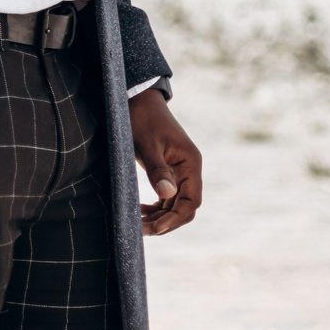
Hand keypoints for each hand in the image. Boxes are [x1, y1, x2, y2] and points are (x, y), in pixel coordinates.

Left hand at [129, 89, 201, 234]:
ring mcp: (180, 172)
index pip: (191, 201)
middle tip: (141, 230)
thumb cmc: (141, 119)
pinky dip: (156, 208)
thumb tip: (166, 195)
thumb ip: (157, 170)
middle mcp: (189, 170)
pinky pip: (167, 197)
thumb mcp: (147, 144)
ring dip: (159, 217)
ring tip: (137, 224)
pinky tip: (139, 212)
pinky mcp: (168, 172)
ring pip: (175, 205)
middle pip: (185, 207)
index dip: (175, 218)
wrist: (137, 100)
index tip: (155, 227)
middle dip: (166, 222)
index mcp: (190, 163)